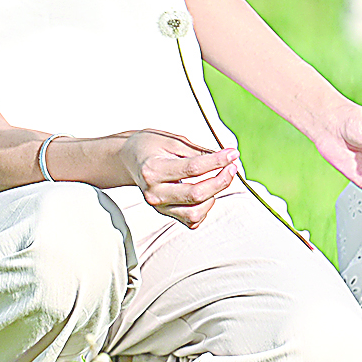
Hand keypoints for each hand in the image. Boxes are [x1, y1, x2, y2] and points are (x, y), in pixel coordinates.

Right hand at [120, 127, 237, 228]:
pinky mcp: (165, 213)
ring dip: (214, 196)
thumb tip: (224, 157)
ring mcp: (159, 206)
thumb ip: (198, 151)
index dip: (218, 161)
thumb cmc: (149, 147)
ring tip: (218, 178)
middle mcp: (154, 192)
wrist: (128, 158)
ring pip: (195, 213)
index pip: (193, 169)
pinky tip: (207, 192)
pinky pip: (192, 220)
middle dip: (221, 180)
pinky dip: (205, 208)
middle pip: (196, 194)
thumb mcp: (172, 141)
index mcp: (153, 170)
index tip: (232, 154)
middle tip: (231, 166)